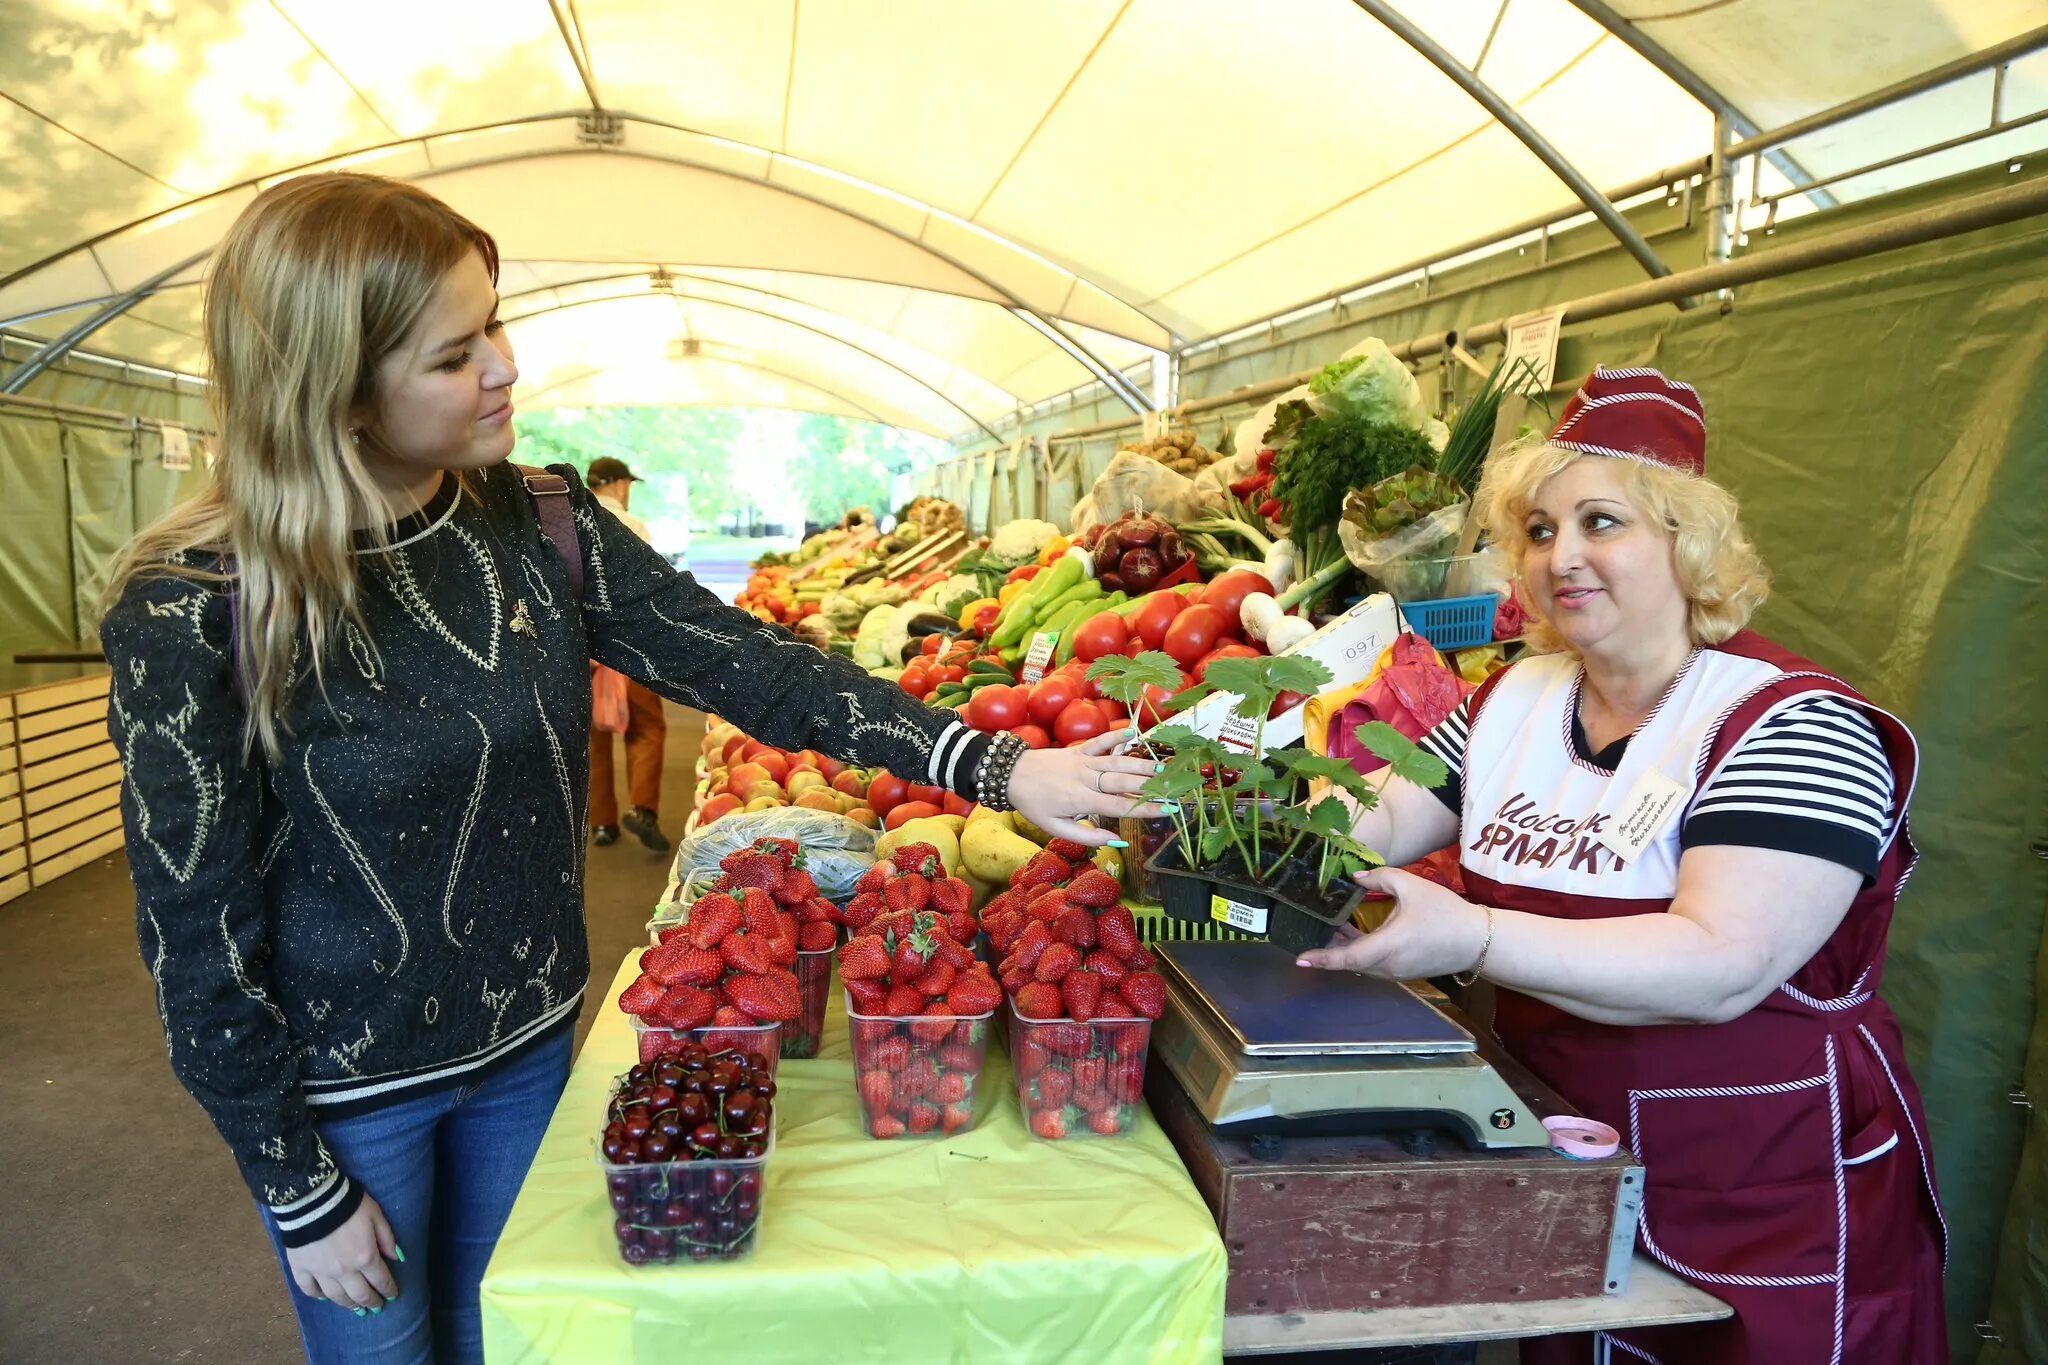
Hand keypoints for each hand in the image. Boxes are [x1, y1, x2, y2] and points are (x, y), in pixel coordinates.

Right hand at [284, 1194, 399, 1310]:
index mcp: (365, 1258)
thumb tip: (397, 1258)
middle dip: (370, 1302)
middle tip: (375, 1307)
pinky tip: (323, 1297)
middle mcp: (344, 1271)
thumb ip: (387, 1238)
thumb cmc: (349, 1205)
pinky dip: (317, 1296)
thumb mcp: (376, 1216)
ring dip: (347, 1304)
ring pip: (336, 1296)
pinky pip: (309, 1289)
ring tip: (354, 1308)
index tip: (392, 1295)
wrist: (313, 1199)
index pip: (381, 1280)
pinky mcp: (300, 1269)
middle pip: (359, 1294)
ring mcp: (320, 1272)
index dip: (388, 1289)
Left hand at [1006, 728, 1170, 847]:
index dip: (1145, 808)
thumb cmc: (1033, 805)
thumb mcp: (1055, 829)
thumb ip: (1086, 837)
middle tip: (1175, 789)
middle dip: (1151, 786)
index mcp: (1080, 801)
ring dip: (1141, 764)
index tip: (1168, 810)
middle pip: (1123, 782)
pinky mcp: (1078, 749)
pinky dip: (1116, 735)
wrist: (1010, 775)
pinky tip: (1134, 732)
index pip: (1119, 806)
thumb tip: (1114, 842)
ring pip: (1117, 762)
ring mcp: (1082, 761)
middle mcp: (1085, 779)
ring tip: (1163, 768)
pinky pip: (1100, 741)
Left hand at [1294, 867, 1489, 979]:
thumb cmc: (1445, 913)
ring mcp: (1395, 972)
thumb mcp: (1411, 886)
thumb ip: (1379, 878)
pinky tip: (1351, 932)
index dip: (1323, 958)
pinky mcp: (1402, 972)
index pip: (1348, 957)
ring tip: (1327, 926)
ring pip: (1360, 964)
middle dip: (1327, 948)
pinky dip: (1358, 951)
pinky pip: (1372, 964)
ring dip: (1342, 949)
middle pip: (1349, 961)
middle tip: (1308, 929)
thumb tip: (1355, 878)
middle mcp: (1388, 965)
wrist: (1477, 941)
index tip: (1301, 958)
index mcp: (1389, 946)